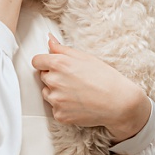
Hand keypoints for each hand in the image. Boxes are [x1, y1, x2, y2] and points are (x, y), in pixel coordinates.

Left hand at [31, 35, 151, 138]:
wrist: (117, 102)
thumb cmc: (104, 77)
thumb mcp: (84, 57)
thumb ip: (62, 49)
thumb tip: (49, 40)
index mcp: (59, 64)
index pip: (37, 61)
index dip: (45, 62)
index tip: (52, 65)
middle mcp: (54, 81)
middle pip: (43, 77)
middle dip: (54, 77)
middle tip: (73, 79)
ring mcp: (56, 100)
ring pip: (47, 93)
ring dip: (57, 92)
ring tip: (76, 92)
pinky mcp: (59, 115)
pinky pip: (55, 109)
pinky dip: (63, 107)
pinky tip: (78, 103)